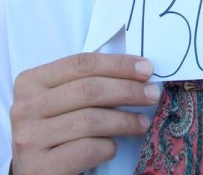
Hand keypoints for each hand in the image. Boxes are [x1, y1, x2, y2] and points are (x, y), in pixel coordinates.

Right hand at [10, 53, 159, 174]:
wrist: (37, 171)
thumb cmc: (56, 129)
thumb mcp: (64, 100)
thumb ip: (88, 82)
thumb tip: (137, 71)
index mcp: (32, 81)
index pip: (82, 63)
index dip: (118, 64)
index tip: (146, 68)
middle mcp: (25, 107)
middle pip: (89, 89)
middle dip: (127, 90)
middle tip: (152, 94)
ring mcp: (29, 138)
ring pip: (90, 120)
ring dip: (124, 120)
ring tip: (142, 122)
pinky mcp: (38, 168)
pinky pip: (85, 150)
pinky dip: (107, 147)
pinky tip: (113, 147)